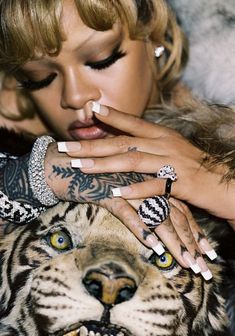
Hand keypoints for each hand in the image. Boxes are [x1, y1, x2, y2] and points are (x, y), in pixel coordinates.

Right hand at [45, 142, 212, 277]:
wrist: (64, 164)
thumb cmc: (95, 177)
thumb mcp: (124, 187)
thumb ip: (141, 200)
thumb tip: (154, 224)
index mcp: (150, 179)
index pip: (179, 207)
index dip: (193, 229)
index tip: (205, 251)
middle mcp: (144, 182)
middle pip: (174, 214)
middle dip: (189, 242)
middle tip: (201, 266)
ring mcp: (128, 187)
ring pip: (157, 216)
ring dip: (173, 242)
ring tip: (185, 263)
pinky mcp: (109, 193)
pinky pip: (129, 214)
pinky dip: (142, 230)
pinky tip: (153, 248)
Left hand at [60, 107, 234, 223]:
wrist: (224, 183)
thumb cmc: (193, 167)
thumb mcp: (171, 149)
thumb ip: (149, 144)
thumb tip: (124, 141)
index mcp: (162, 135)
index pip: (132, 123)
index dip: (112, 117)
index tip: (90, 111)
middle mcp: (165, 145)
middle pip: (123, 142)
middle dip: (92, 145)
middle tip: (66, 148)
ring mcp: (172, 164)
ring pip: (133, 160)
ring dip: (105, 164)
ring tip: (81, 167)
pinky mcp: (180, 184)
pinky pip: (154, 187)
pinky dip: (135, 189)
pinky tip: (116, 192)